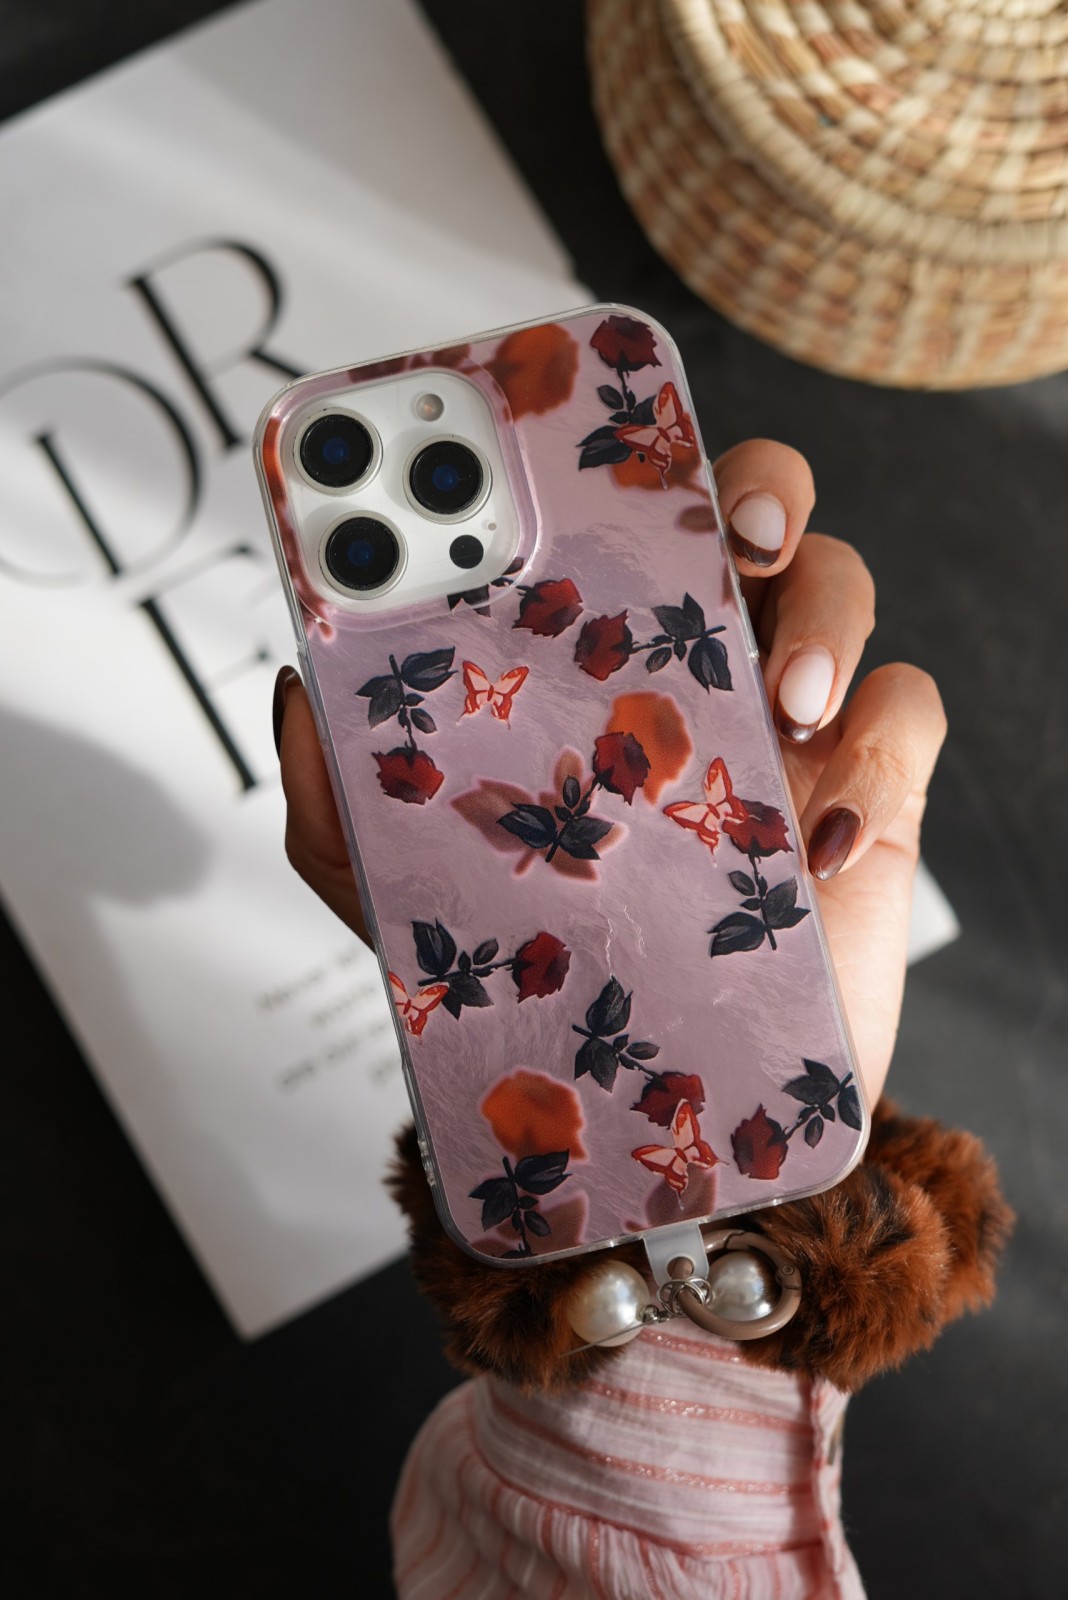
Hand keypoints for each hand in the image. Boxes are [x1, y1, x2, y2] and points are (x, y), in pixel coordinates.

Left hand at [274, 438, 944, 1107]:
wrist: (671, 1106)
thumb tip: (297, 681)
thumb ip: (337, 798)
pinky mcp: (870, 793)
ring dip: (827, 609)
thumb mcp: (403, 895)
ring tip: (784, 697)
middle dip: (752, 483)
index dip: (597, 455)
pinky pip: (906, 713)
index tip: (582, 452)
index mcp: (591, 663)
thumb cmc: (544, 978)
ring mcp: (787, 723)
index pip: (603, 521)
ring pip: (839, 584)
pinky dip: (880, 742)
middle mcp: (694, 667)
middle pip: (745, 507)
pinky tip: (823, 834)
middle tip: (731, 523)